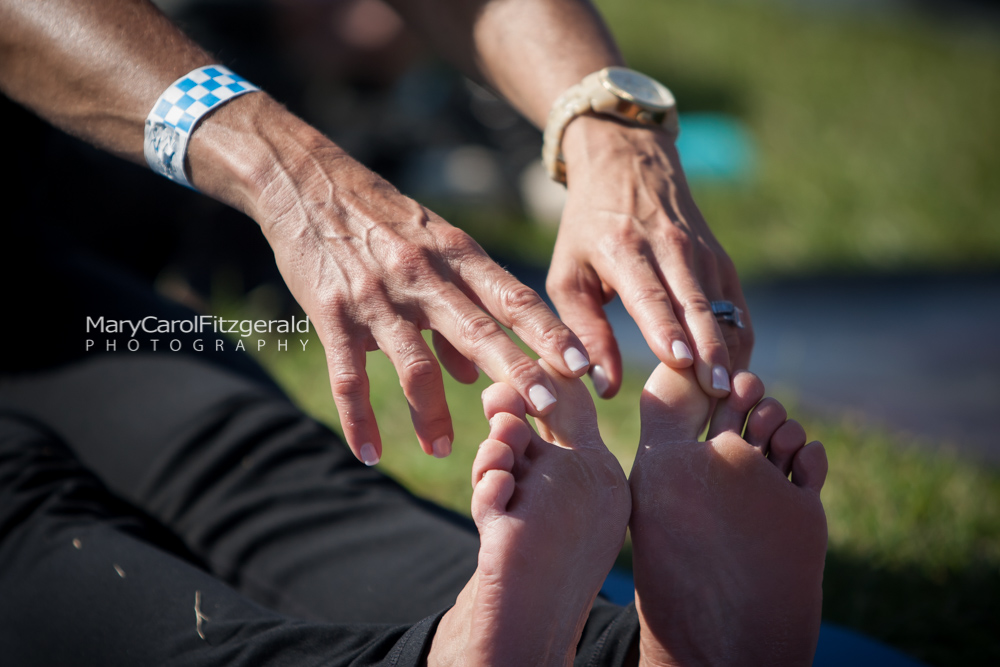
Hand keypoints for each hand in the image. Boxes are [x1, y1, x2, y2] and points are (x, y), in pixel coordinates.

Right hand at [237, 113, 590, 464]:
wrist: (306, 182)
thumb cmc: (381, 220)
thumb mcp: (433, 248)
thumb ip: (460, 308)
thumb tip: (476, 375)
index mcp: (456, 255)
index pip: (513, 298)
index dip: (549, 333)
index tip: (581, 366)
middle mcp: (423, 276)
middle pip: (479, 331)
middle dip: (518, 373)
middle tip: (548, 411)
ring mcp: (377, 297)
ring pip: (415, 367)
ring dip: (433, 414)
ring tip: (445, 450)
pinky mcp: (333, 316)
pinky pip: (350, 378)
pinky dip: (359, 420)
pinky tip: (369, 452)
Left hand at [547, 114, 752, 398]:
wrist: (628, 162)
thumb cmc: (588, 229)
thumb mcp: (568, 273)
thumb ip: (584, 329)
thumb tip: (603, 386)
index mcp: (625, 249)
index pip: (650, 294)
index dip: (666, 328)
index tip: (681, 362)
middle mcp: (670, 248)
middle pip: (696, 305)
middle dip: (709, 350)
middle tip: (717, 392)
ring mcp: (702, 253)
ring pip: (723, 310)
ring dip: (728, 352)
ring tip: (730, 394)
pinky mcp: (721, 260)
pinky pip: (735, 307)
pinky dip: (737, 341)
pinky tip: (735, 373)